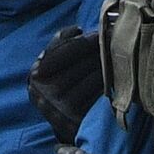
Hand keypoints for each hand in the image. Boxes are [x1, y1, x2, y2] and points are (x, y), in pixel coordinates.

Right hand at [28, 26, 103, 144]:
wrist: (60, 123)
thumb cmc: (58, 85)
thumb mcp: (50, 64)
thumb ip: (60, 43)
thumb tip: (77, 29)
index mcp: (37, 74)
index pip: (63, 51)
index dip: (83, 41)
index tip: (100, 33)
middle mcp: (44, 91)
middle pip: (78, 64)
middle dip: (98, 52)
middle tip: (114, 42)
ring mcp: (59, 107)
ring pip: (90, 78)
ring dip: (105, 66)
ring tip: (116, 57)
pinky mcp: (75, 119)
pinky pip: (96, 93)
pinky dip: (107, 82)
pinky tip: (113, 75)